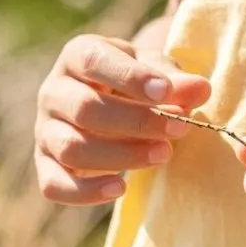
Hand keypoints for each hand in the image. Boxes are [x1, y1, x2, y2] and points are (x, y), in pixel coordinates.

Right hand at [34, 33, 211, 204]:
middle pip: (85, 108)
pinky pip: (53, 184)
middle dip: (136, 121)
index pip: (95, 61)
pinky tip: (121, 189)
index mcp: (77, 55)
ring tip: (164, 154)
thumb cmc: (136, 83)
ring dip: (121, 156)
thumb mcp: (156, 74)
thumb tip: (201, 90)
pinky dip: (86, 191)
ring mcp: (44, 129)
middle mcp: (53, 90)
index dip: (130, 77)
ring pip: (72, 147)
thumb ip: (175, 81)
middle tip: (180, 129)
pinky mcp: (45, 165)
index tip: (166, 91)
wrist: (111, 104)